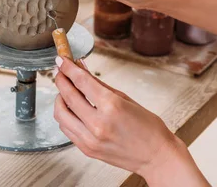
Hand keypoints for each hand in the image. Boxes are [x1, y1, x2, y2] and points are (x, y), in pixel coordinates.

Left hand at [53, 57, 209, 185]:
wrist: (156, 157)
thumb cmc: (148, 127)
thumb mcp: (125, 98)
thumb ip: (99, 84)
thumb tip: (81, 69)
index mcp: (111, 106)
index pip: (81, 81)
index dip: (68, 68)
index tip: (62, 60)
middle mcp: (98, 124)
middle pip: (67, 96)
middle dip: (61, 80)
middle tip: (60, 72)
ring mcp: (90, 139)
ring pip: (61, 114)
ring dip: (59, 98)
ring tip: (66, 91)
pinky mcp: (87, 149)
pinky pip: (66, 129)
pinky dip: (65, 115)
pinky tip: (71, 108)